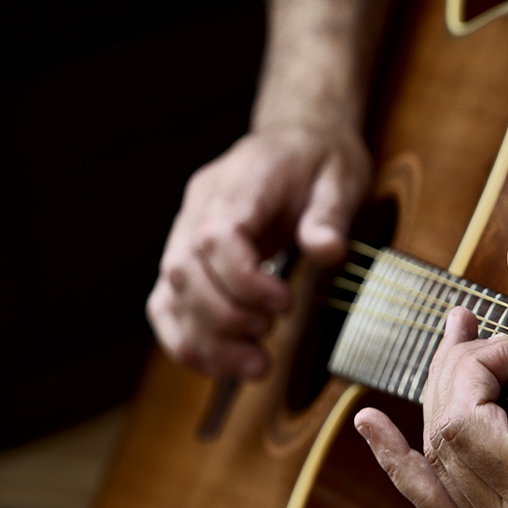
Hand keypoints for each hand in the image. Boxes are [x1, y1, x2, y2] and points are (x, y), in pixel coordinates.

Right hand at [146, 124, 370, 378]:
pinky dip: (187, 342)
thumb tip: (327, 251)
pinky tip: (221, 366)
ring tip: (255, 367)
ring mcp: (184, 233)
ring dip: (206, 342)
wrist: (297, 139)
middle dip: (225, 319)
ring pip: (169, 295)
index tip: (283, 304)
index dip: (243, 280)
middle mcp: (198, 207)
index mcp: (239, 182)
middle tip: (269, 337)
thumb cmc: (319, 160)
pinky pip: (166, 306)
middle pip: (183, 271)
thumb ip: (330, 215)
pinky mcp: (185, 260)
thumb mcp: (341, 177)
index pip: (215, 236)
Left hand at [354, 239, 507, 507]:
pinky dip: (399, 462)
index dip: (470, 369)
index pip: (461, 425)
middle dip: (451, 373)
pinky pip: (434, 503)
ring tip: (446, 347)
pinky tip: (368, 425)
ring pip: (434, 464)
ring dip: (432, 400)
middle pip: (442, 439)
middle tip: (470, 331)